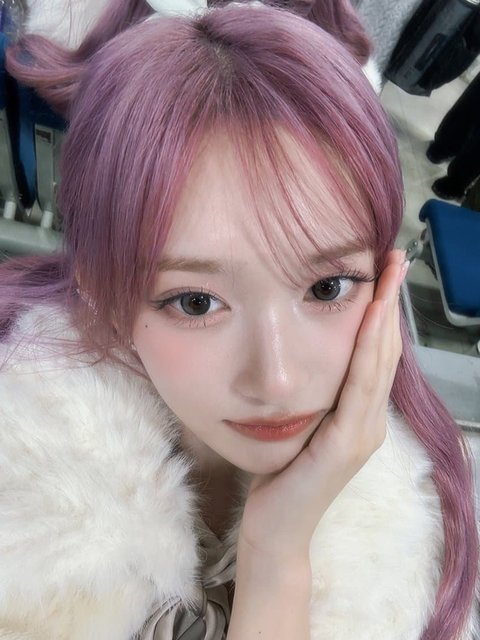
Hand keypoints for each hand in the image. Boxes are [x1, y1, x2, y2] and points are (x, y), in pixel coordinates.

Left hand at [237, 249, 406, 562]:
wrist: (274, 527)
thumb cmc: (280, 473)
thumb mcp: (299, 424)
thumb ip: (313, 395)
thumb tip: (304, 352)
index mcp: (359, 414)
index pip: (375, 354)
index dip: (382, 312)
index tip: (381, 271)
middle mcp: (369, 420)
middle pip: (385, 351)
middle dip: (389, 302)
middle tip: (394, 258)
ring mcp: (363, 433)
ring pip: (379, 362)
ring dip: (385, 315)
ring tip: (389, 274)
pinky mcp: (348, 444)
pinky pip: (361, 387)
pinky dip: (370, 349)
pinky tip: (372, 317)